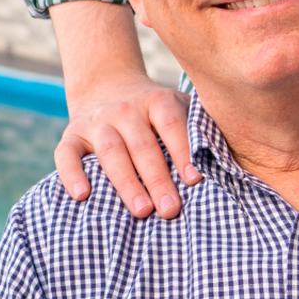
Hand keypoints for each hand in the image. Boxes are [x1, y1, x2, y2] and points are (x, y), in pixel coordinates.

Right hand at [55, 78, 198, 219]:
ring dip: (126, 182)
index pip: (172, 124)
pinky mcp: (71, 135)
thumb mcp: (180, 108)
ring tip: (142, 212)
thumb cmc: (158, 113)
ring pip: (109, 151)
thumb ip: (201, 128)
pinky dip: (72, 174)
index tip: (195, 180)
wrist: (109, 87)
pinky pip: (66, 154)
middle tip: (171, 209)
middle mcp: (125, 108)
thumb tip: (233, 163)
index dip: (183, 151)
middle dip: (157, 178)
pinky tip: (82, 197)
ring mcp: (96, 121)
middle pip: (142, 144)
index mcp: (158, 100)